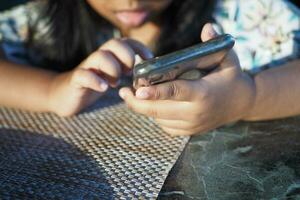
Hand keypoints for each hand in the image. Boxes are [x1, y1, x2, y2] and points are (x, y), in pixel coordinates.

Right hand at [48, 38, 152, 115]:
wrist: (66, 95)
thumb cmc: (95, 84)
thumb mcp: (113, 75)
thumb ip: (127, 70)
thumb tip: (149, 72)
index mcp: (110, 55)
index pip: (126, 41)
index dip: (139, 47)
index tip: (149, 58)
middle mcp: (98, 57)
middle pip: (113, 43)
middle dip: (127, 56)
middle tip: (130, 71)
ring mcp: (87, 67)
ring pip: (100, 56)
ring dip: (113, 68)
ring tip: (116, 83)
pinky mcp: (76, 80)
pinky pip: (83, 75)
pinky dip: (95, 80)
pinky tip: (104, 88)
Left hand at [119, 24, 255, 135]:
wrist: (242, 104)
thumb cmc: (232, 78)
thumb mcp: (228, 59)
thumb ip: (215, 44)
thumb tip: (207, 27)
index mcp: (203, 93)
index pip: (176, 92)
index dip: (155, 93)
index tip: (137, 91)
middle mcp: (196, 112)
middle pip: (160, 110)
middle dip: (138, 103)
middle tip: (123, 92)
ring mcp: (192, 125)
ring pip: (159, 119)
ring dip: (146, 108)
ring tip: (136, 96)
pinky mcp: (190, 132)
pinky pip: (165, 127)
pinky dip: (156, 117)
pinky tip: (153, 106)